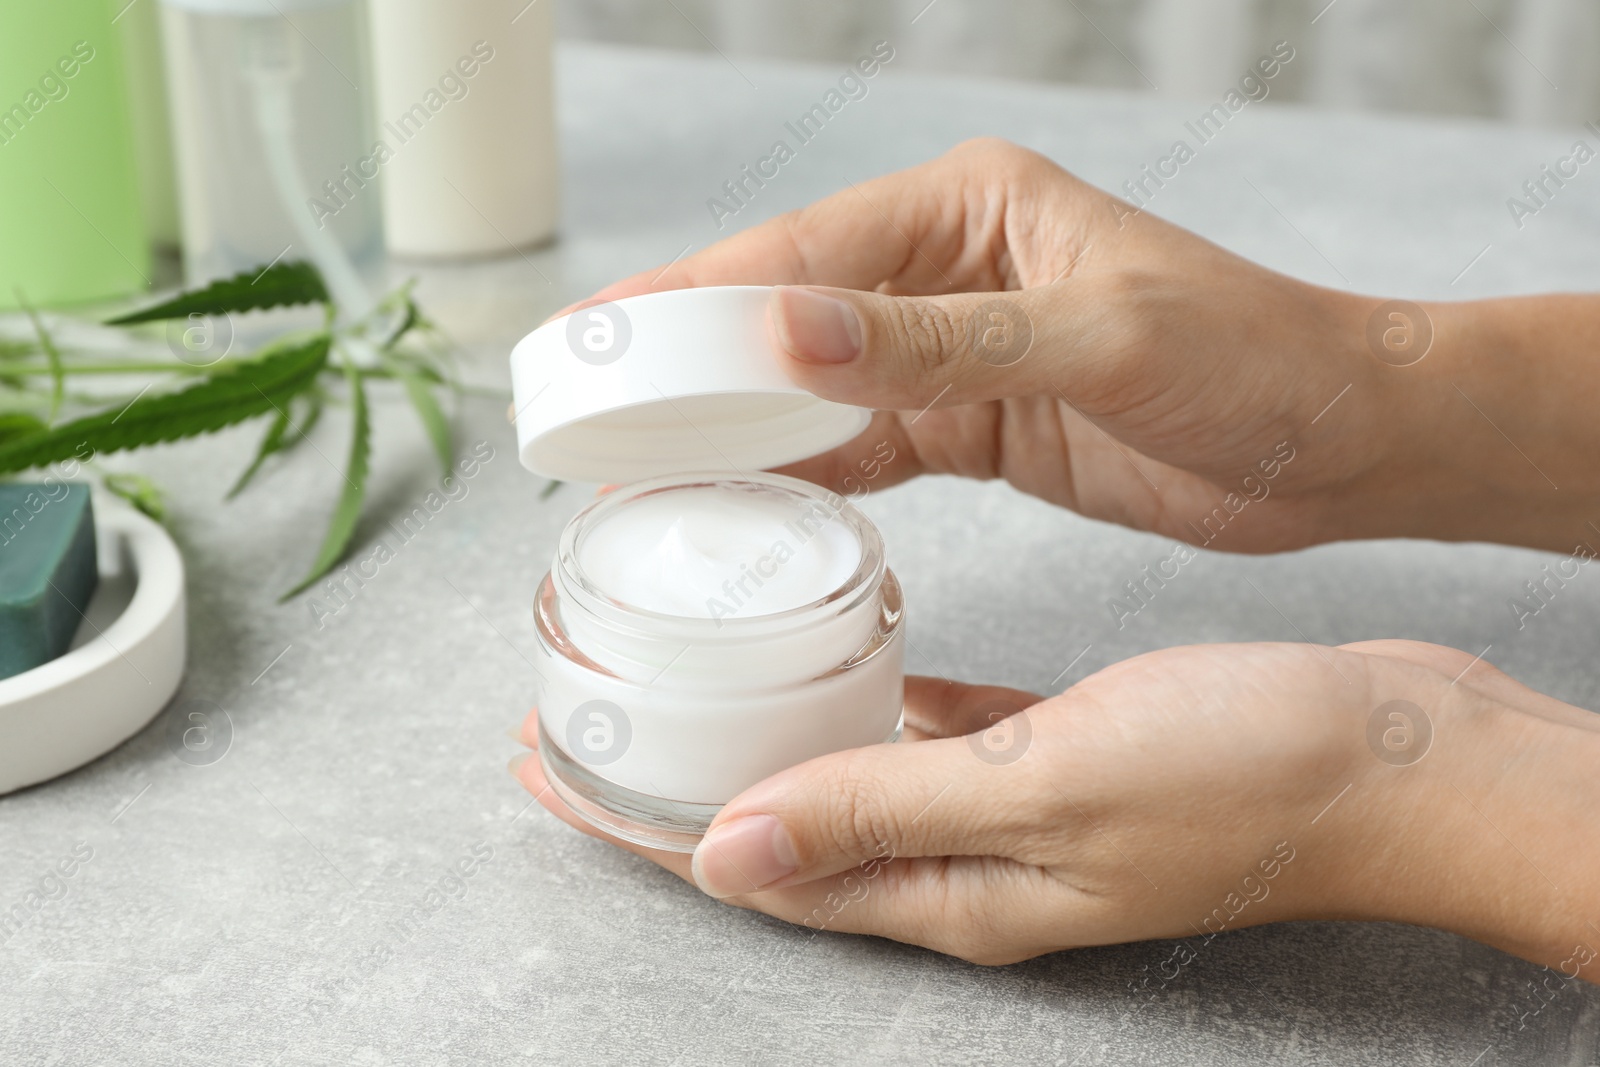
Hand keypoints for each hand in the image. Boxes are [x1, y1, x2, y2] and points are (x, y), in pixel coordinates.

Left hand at [512, 640, 1599, 976]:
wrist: (1397, 751)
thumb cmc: (1242, 771)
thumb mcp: (1043, 789)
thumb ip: (881, 815)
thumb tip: (723, 853)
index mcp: (952, 891)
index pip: (749, 865)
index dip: (637, 822)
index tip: (547, 763)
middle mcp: (969, 867)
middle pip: (780, 825)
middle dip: (678, 777)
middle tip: (594, 711)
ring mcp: (1014, 816)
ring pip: (849, 777)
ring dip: (766, 734)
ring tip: (698, 675)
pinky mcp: (1059, 758)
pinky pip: (933, 735)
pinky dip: (877, 700)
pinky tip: (854, 652)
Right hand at [567, 137, 1392, 552]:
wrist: (1338, 440)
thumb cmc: (1252, 359)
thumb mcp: (1098, 341)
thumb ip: (941, 341)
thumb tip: (785, 330)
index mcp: (967, 208)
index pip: (799, 252)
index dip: (691, 300)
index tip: (597, 341)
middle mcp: (944, 267)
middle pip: (782, 311)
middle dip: (682, 358)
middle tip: (582, 407)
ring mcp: (950, 349)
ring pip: (809, 381)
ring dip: (730, 420)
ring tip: (633, 461)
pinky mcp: (969, 422)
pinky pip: (858, 442)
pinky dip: (799, 470)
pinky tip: (742, 498)